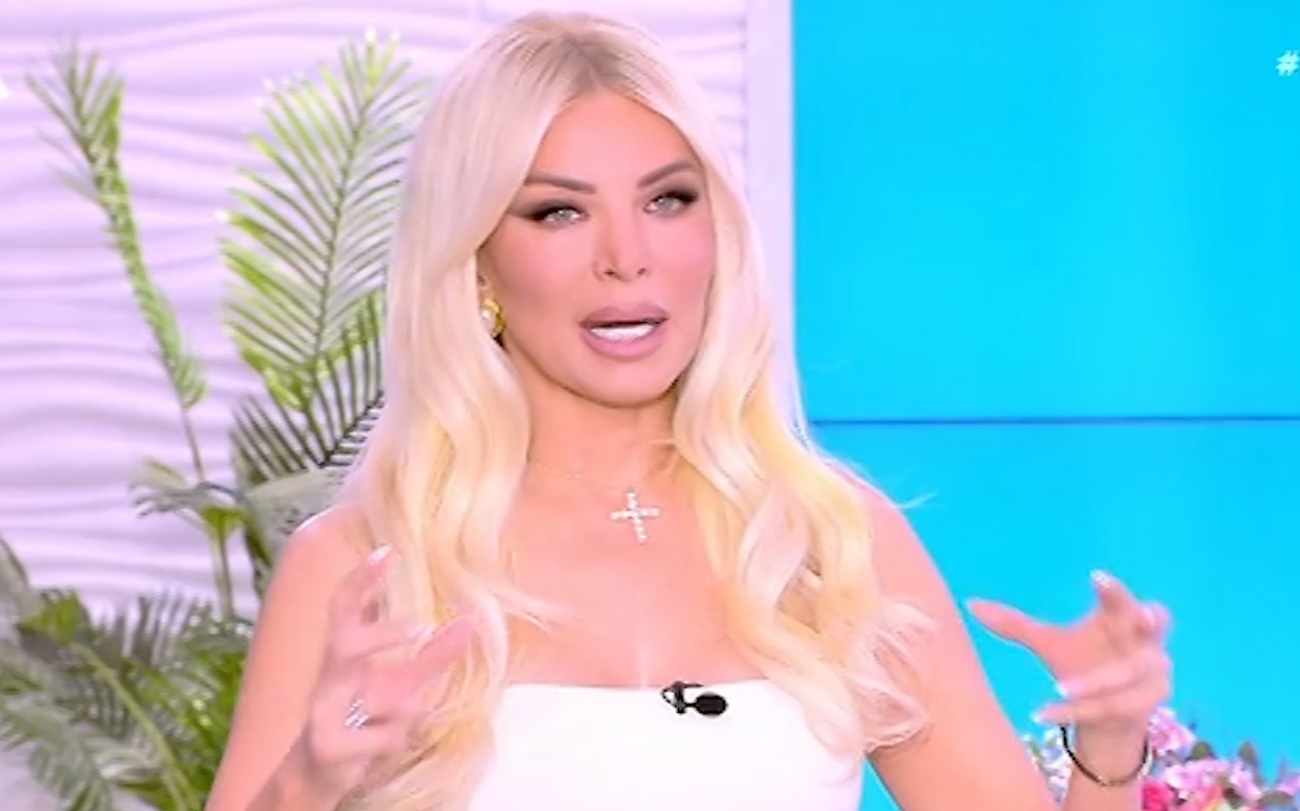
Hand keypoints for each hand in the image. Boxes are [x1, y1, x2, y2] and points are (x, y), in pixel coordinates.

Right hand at [291, 546, 474, 800]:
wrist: (317, 777)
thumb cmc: (361, 720)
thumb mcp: (400, 686)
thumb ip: (433, 657)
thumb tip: (472, 622)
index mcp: (343, 656)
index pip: (343, 608)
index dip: (361, 580)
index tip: (387, 551)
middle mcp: (329, 679)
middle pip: (343, 643)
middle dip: (381, 634)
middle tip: (421, 628)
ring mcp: (322, 713)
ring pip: (369, 696)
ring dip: (403, 704)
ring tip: (418, 710)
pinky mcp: (328, 747)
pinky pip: (382, 736)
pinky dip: (399, 738)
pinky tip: (395, 745)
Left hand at [966, 570, 1171, 739]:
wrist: (1106, 717)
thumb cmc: (1082, 664)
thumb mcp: (1048, 643)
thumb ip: (1015, 625)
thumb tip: (970, 604)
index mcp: (1119, 618)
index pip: (1123, 598)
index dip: (1115, 589)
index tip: (1096, 576)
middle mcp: (1145, 643)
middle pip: (1154, 627)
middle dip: (1149, 622)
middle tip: (1142, 618)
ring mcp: (1153, 675)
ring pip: (1130, 677)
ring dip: (1097, 682)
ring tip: (1058, 687)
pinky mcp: (1147, 706)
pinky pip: (1114, 708)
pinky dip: (1079, 711)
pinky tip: (1043, 713)